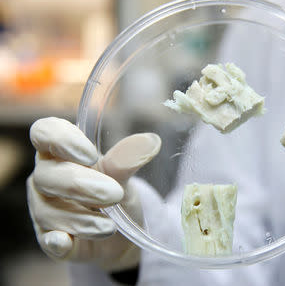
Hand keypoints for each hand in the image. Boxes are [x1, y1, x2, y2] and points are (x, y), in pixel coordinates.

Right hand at [27, 117, 160, 270]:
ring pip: (48, 211)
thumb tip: (151, 141)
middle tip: (115, 194)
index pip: (44, 132)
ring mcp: (44, 210)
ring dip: (81, 218)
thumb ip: (128, 158)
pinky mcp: (51, 239)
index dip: (61, 139)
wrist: (123, 232)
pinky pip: (47, 240)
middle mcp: (46, 178)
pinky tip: (66, 242)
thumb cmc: (115, 191)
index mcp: (60, 151)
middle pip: (46, 176)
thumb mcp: (124, 174)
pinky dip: (56, 241)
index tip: (90, 155)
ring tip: (110, 225)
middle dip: (79, 185)